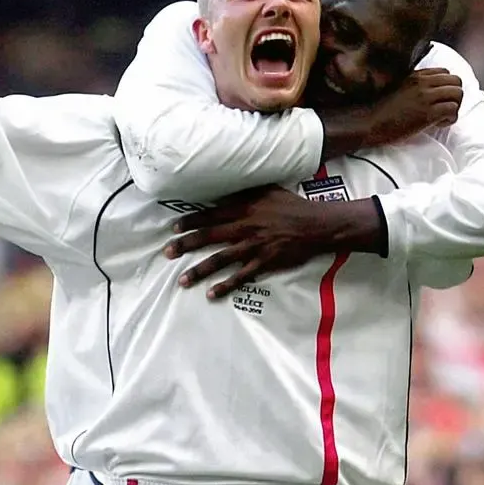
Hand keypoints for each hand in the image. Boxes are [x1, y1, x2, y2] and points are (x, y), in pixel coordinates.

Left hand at [163, 187, 380, 298]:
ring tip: (182, 280)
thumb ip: (245, 191)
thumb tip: (226, 190)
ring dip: (199, 270)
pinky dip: (225, 286)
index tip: (174, 228)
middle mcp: (244, 227)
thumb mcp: (267, 190)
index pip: (210, 215)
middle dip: (185, 245)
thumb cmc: (292, 205)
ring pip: (220, 259)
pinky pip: (240, 276)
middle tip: (167, 253)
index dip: (191, 221)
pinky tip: (211, 294)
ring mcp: (253, 247)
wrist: (315, 225)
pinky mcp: (263, 262)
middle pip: (209, 237)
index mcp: (244, 208)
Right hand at [363, 68, 462, 146]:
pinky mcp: (427, 113)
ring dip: (454, 107)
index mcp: (416, 76)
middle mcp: (422, 83)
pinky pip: (452, 110)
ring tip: (442, 117)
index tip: (438, 99)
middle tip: (444, 108)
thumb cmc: (381, 110)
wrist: (370, 122)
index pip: (445, 72)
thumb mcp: (398, 87)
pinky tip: (438, 124)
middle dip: (455, 96)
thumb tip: (429, 91)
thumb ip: (414, 84)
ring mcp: (425, 97)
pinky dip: (450, 119)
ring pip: (458, 94)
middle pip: (456, 81)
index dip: (446, 86)